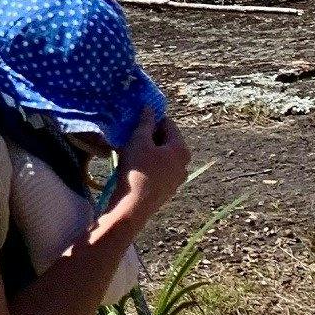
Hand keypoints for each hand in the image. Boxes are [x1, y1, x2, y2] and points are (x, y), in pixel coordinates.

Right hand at [113, 107, 189, 222]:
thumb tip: (149, 108)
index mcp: (181, 149)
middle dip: (149, 136)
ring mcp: (177, 179)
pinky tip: (134, 167)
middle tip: (131, 135)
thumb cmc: (137, 170)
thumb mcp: (138, 141)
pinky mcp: (168, 190)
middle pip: (167, 140)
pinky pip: (160, 169)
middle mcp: (184, 164)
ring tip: (130, 151)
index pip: (168, 123)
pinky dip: (149, 164)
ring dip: (148, 150)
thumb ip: (145, 122)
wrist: (133, 207)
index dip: (151, 119)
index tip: (135, 120)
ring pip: (162, 156)